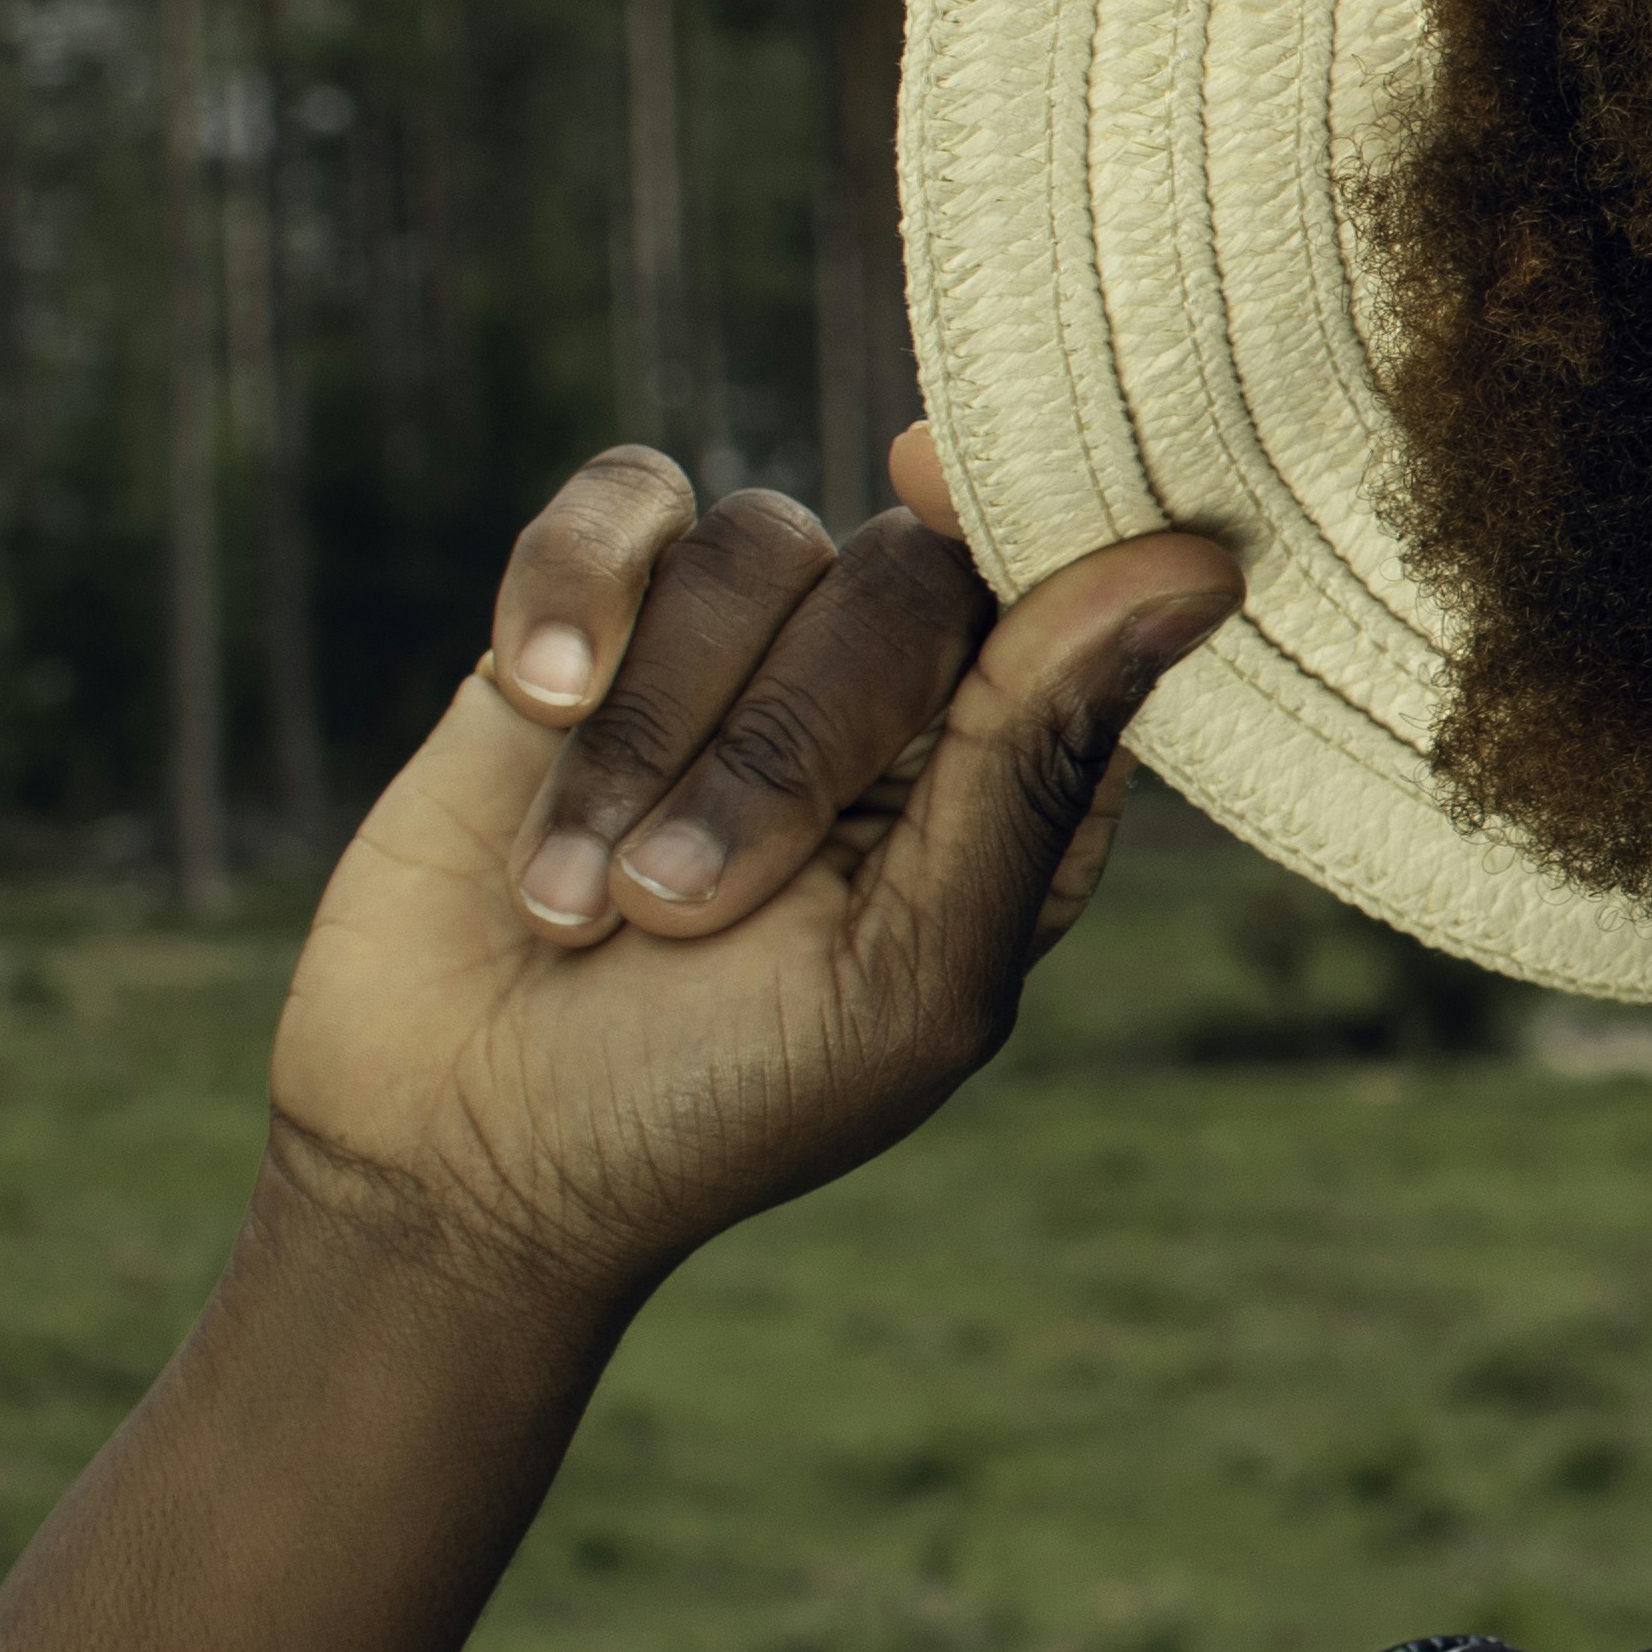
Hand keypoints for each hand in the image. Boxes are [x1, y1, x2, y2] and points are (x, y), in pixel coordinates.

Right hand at [262, 429, 1241, 1309]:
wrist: (455, 1154)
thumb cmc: (715, 1101)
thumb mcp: (910, 980)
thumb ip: (1036, 768)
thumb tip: (1196, 563)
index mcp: (1015, 787)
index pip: (1080, 612)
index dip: (1044, 547)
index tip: (944, 497)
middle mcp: (900, 699)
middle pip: (909, 578)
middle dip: (783, 748)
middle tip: (679, 913)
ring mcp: (746, 648)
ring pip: (759, 547)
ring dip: (653, 735)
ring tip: (580, 903)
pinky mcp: (591, 617)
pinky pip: (628, 504)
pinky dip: (578, 590)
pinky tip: (538, 701)